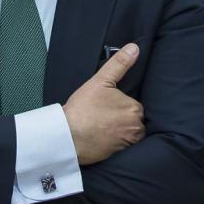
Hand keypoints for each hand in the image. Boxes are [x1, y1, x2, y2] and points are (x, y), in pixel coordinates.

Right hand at [63, 44, 143, 165]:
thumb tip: (134, 48)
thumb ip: (119, 64)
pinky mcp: (120, 155)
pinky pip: (123, 147)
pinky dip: (116, 143)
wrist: (67, 136)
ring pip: (129, 134)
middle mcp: (136, 127)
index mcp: (135, 108)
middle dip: (122, 119)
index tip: (107, 107)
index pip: (134, 105)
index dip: (120, 105)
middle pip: (133, 120)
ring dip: (120, 131)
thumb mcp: (100, 81)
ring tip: (101, 128)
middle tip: (102, 117)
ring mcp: (129, 143)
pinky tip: (103, 139)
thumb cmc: (82, 109)